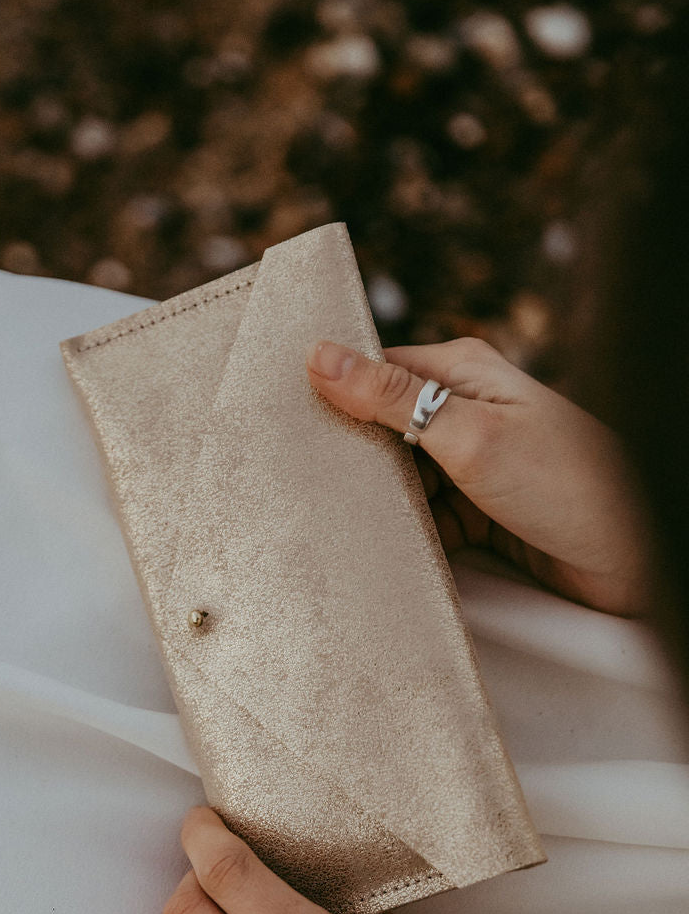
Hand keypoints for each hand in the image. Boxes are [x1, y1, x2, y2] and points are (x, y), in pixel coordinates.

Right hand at [306, 336, 653, 619]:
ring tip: (327, 520)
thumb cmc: (568, 482)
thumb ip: (391, 399)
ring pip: (396, 479)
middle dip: (345, 455)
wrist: (632, 557)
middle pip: (378, 429)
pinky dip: (400, 534)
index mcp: (462, 372)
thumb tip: (320, 355)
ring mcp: (470, 465)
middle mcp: (464, 412)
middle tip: (293, 480)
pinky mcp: (476, 514)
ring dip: (372, 501)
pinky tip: (374, 548)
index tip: (280, 419)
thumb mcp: (469, 434)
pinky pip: (420, 520)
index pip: (374, 370)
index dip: (329, 392)